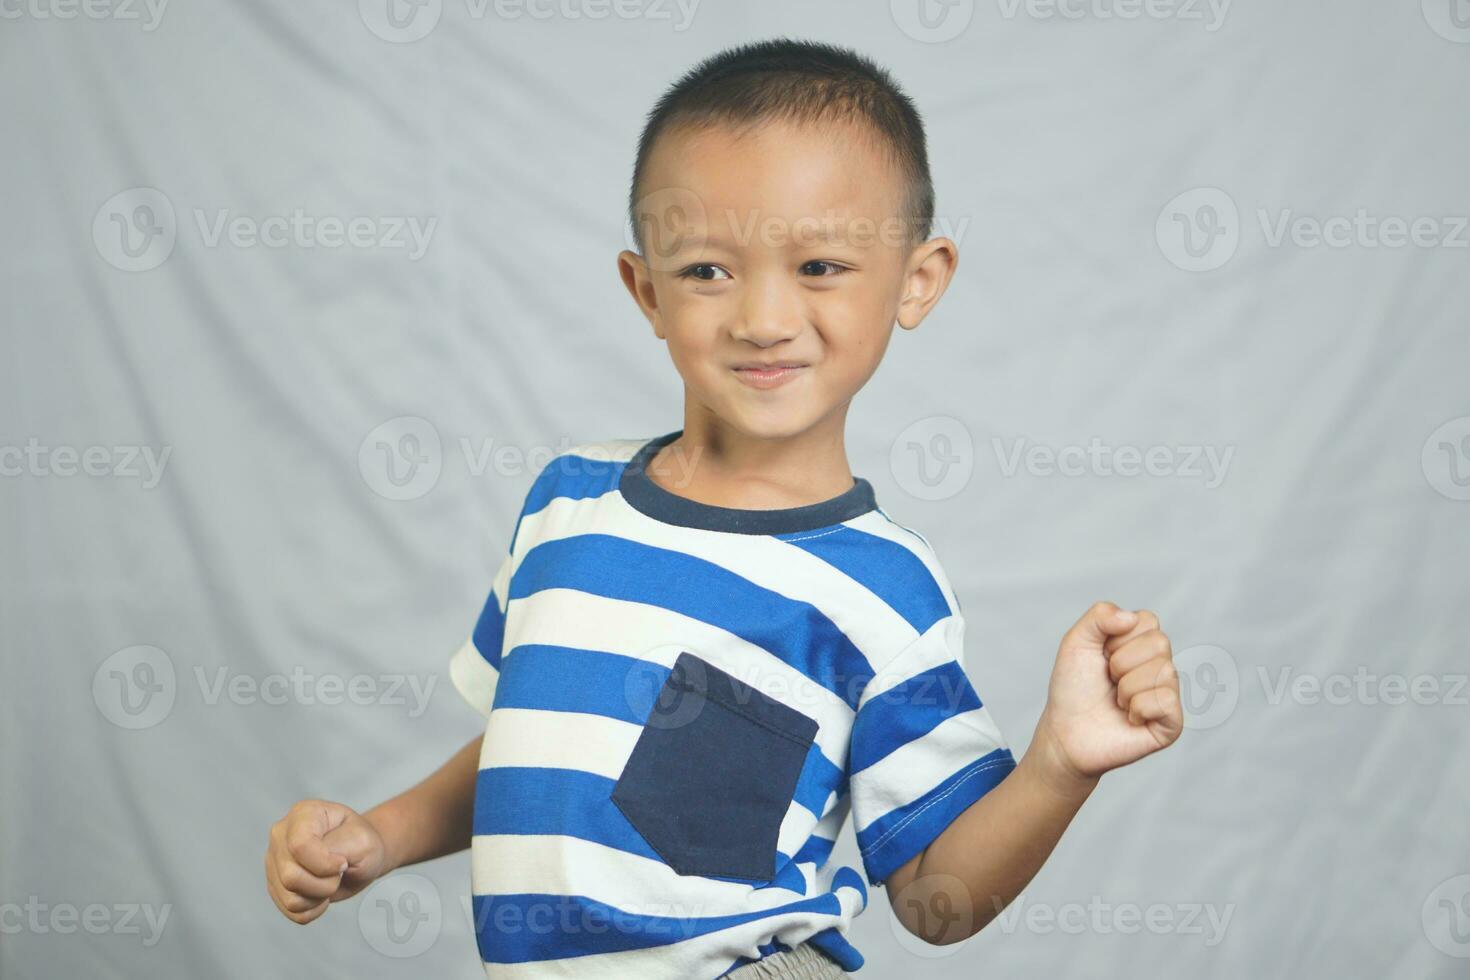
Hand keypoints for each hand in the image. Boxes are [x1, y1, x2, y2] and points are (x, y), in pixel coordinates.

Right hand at [265, 799, 389, 923]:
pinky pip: (290, 910)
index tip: (343, 862)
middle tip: (339, 872)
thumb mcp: (362, 839)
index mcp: (303, 814)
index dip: (324, 864)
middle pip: (291, 876)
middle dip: (325, 884)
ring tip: (330, 882)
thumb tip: (317, 864)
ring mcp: (274, 861)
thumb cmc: (360, 843)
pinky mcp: (274, 885)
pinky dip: (313, 909)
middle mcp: (281, 835)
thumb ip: (339, 847)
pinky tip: (321, 894)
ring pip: (290, 897)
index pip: (299, 846)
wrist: (359, 856)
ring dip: (319, 897)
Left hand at [1032, 602, 1183, 785]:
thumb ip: (1099, 615)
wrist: (1065, 732)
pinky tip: (1129, 718)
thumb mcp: (1076, 641)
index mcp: (1142, 644)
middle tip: (1109, 681)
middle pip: (1160, 643)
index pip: (1149, 621)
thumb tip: (1131, 618)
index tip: (1102, 657)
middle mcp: (1160, 666)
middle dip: (1121, 662)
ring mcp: (1168, 694)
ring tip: (1117, 701)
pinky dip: (1138, 708)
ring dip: (1126, 688)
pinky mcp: (1172, 723)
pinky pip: (1165, 700)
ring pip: (1164, 671)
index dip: (1117, 638)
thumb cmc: (1073, 688)